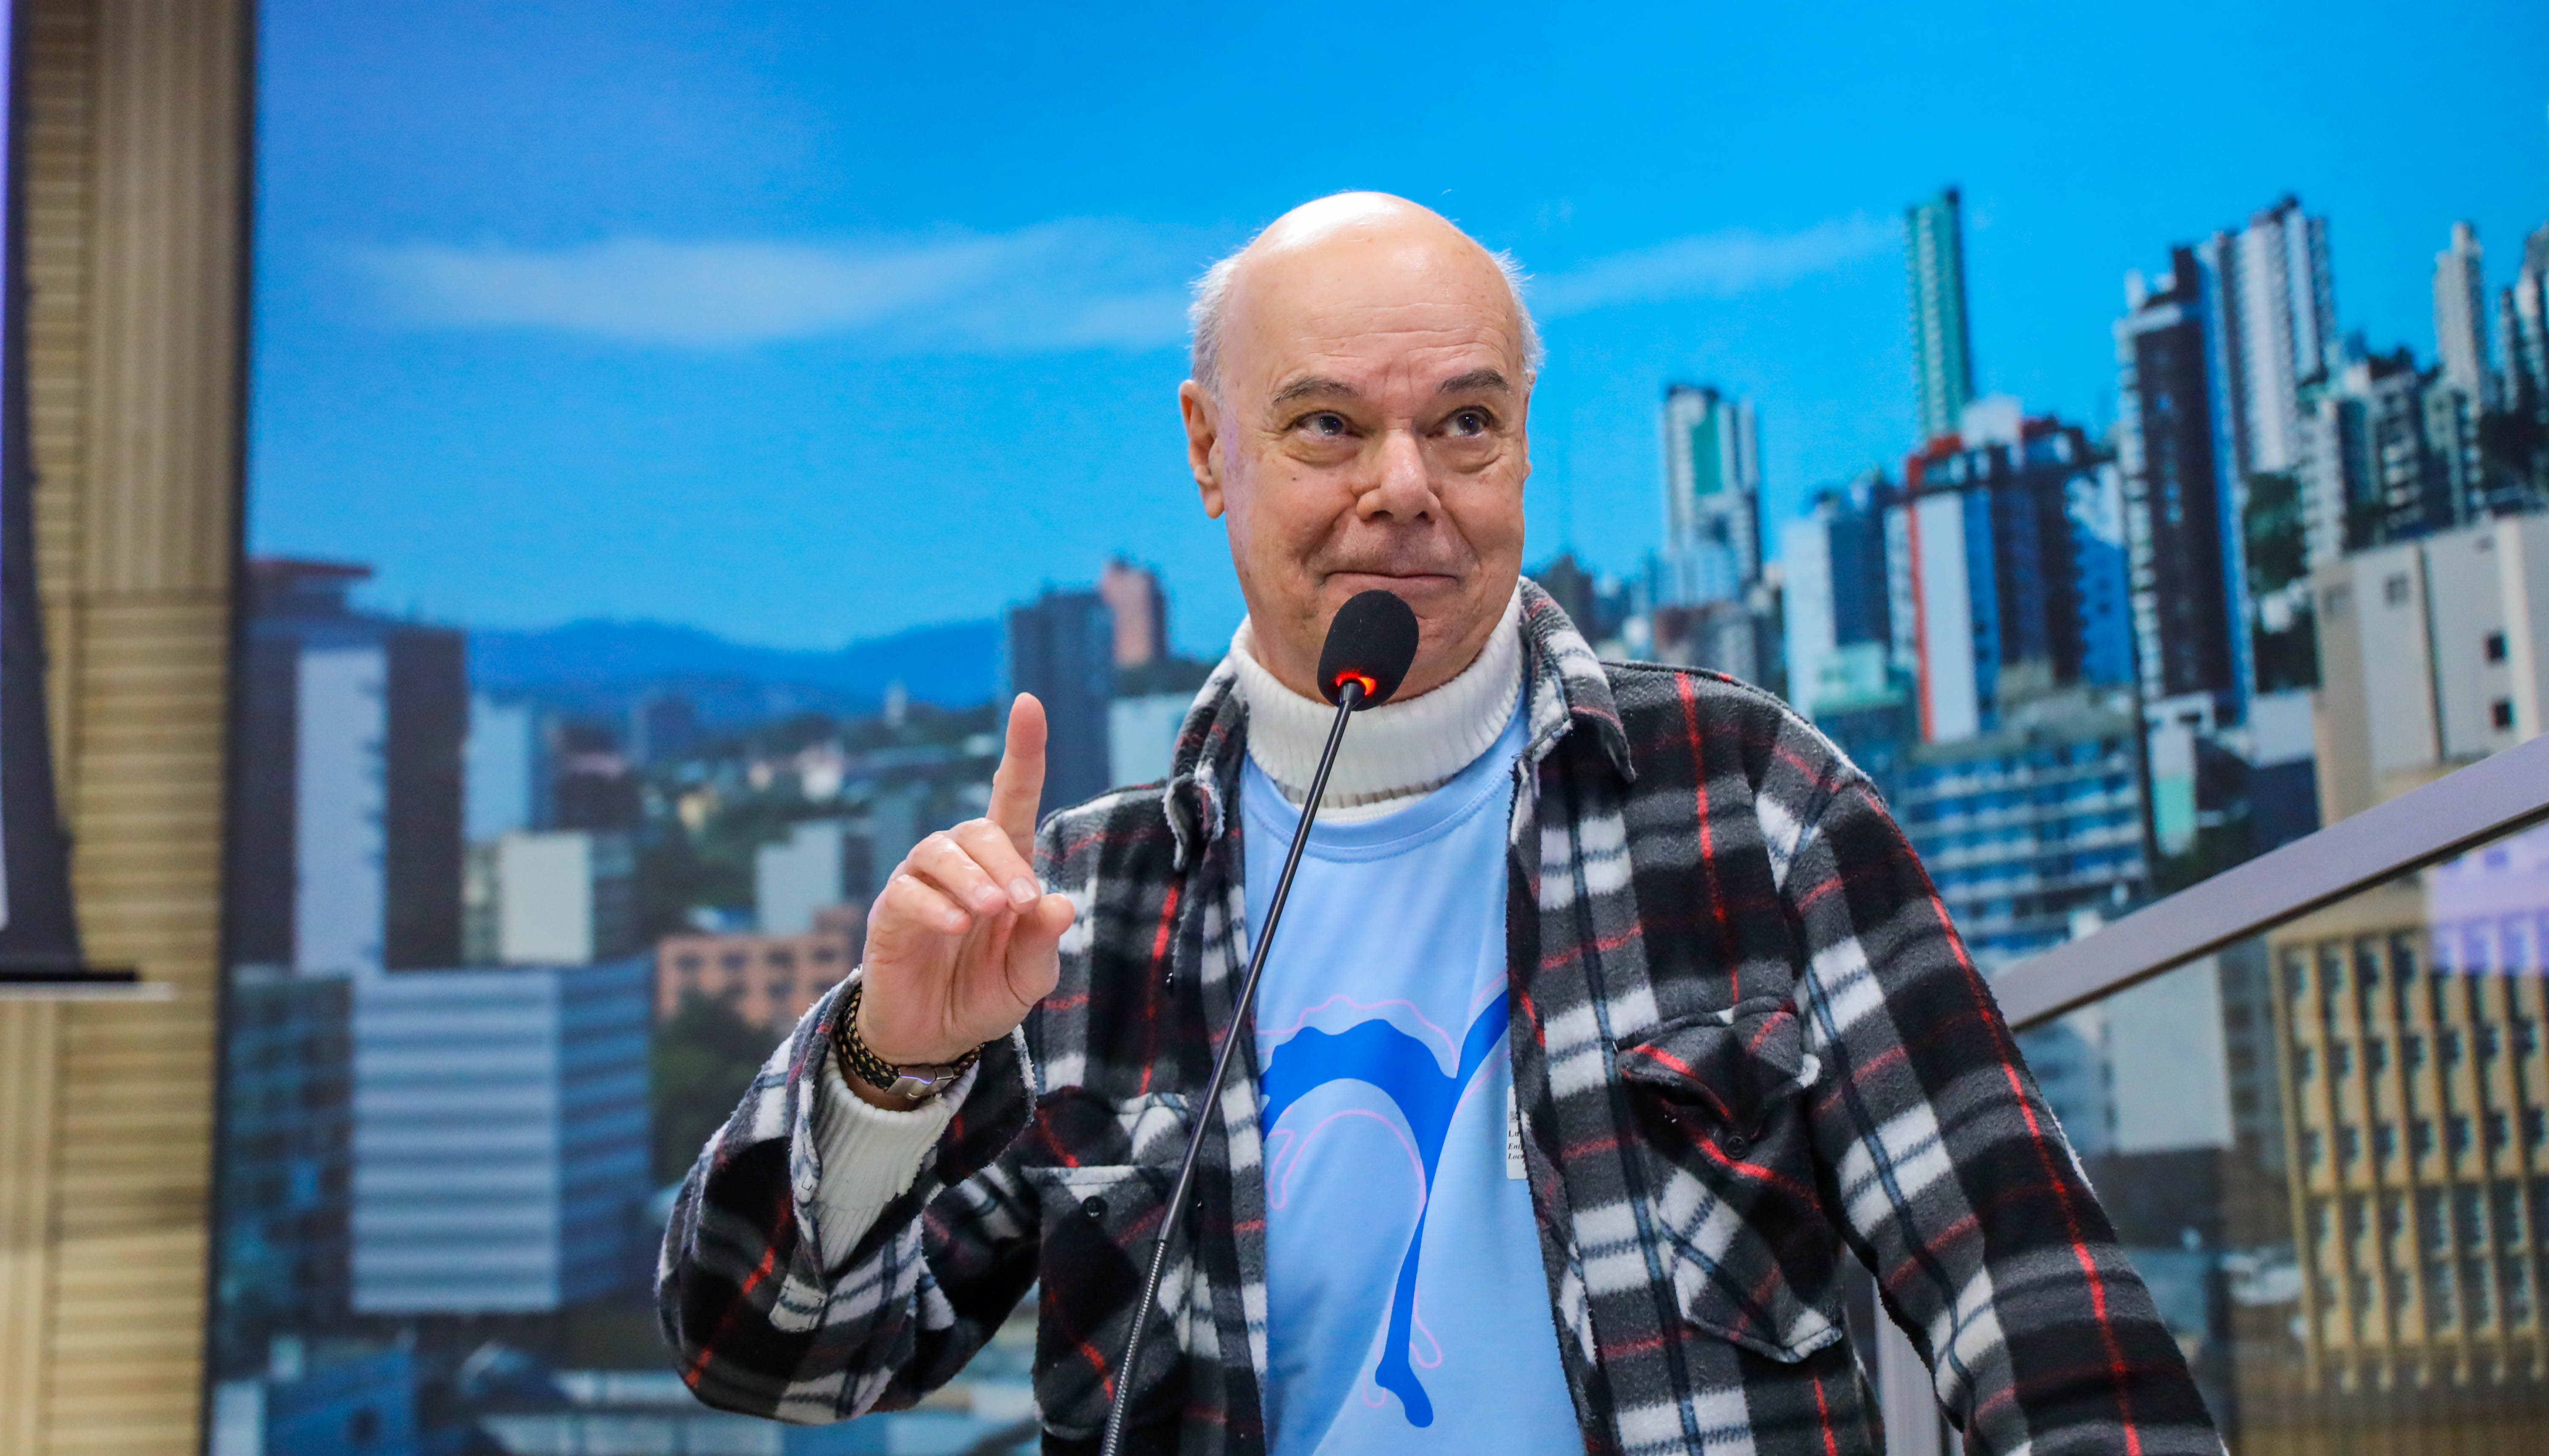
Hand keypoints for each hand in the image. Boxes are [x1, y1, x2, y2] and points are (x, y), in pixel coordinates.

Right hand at [849, 694, 1075, 1100]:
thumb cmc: (984, 994)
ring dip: (971, 879)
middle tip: (1018, 903)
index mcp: (1002, 869)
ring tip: (990, 913)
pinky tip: (956, 928)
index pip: (1011, 798)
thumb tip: (1060, 903)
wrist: (933, 1039)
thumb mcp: (1029, 978)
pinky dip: (936, 907)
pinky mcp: (888, 914)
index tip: (1028, 703)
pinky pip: (907, 892)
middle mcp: (960, 866)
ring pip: (938, 851)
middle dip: (1003, 861)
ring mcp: (919, 886)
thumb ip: (1043, 942)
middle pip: (977, 828)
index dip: (1021, 752)